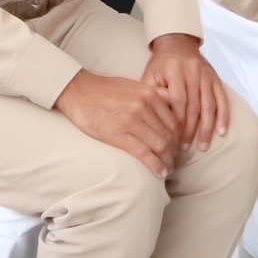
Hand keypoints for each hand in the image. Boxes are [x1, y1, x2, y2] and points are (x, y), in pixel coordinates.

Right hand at [54, 71, 179, 175]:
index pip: (174, 122)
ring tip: (168, 169)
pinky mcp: (118, 134)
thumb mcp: (134, 85)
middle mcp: (144, 106)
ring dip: (167, 161)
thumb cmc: (105, 89)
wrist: (79, 90)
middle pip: (169, 135)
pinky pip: (143, 153)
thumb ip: (153, 93)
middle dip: (175, 152)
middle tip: (175, 162)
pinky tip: (160, 172)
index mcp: (150, 94)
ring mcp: (132, 120)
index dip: (179, 138)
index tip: (177, 148)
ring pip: (160, 146)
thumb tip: (171, 101)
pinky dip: (155, 165)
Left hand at [141, 35, 229, 152]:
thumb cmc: (160, 64)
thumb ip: (152, 95)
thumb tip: (156, 120)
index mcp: (174, 69)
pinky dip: (223, 116)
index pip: (178, 100)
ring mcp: (206, 74)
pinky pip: (222, 99)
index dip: (177, 120)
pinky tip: (222, 131)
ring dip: (207, 128)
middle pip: (194, 105)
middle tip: (184, 148)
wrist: (176, 43)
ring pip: (209, 105)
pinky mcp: (215, 77)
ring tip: (203, 146)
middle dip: (190, 129)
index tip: (173, 138)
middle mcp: (192, 71)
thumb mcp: (150, 75)